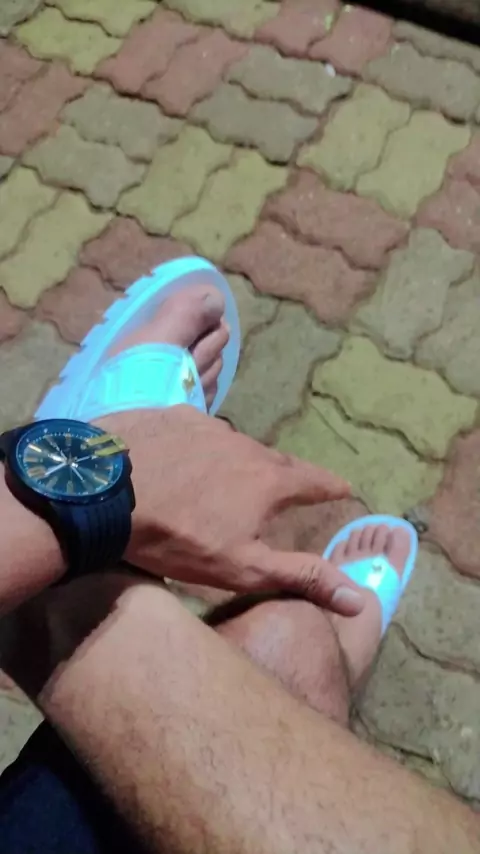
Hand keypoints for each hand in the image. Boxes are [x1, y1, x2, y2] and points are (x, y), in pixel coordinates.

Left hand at [96, 406, 363, 615]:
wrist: (102, 495)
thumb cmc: (177, 537)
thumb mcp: (243, 567)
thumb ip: (302, 576)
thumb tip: (361, 598)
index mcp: (268, 480)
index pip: (314, 481)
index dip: (331, 487)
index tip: (344, 488)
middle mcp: (245, 444)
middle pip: (275, 461)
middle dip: (285, 475)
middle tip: (286, 488)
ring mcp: (206, 425)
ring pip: (234, 445)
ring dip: (238, 461)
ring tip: (228, 478)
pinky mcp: (171, 415)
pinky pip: (197, 432)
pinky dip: (200, 447)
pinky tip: (184, 461)